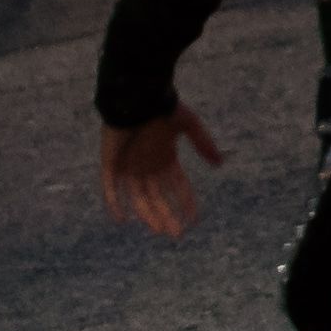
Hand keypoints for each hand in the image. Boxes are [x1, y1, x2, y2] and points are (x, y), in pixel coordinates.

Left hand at [98, 103, 221, 237]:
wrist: (136, 96)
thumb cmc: (162, 107)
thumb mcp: (189, 124)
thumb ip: (203, 144)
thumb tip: (220, 164)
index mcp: (166, 158)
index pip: (178, 187)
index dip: (186, 203)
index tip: (194, 219)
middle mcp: (148, 167)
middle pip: (158, 197)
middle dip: (167, 216)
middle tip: (176, 234)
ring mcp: (129, 167)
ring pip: (138, 197)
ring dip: (148, 214)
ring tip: (158, 230)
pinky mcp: (111, 164)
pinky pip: (111, 188)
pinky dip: (115, 203)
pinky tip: (121, 219)